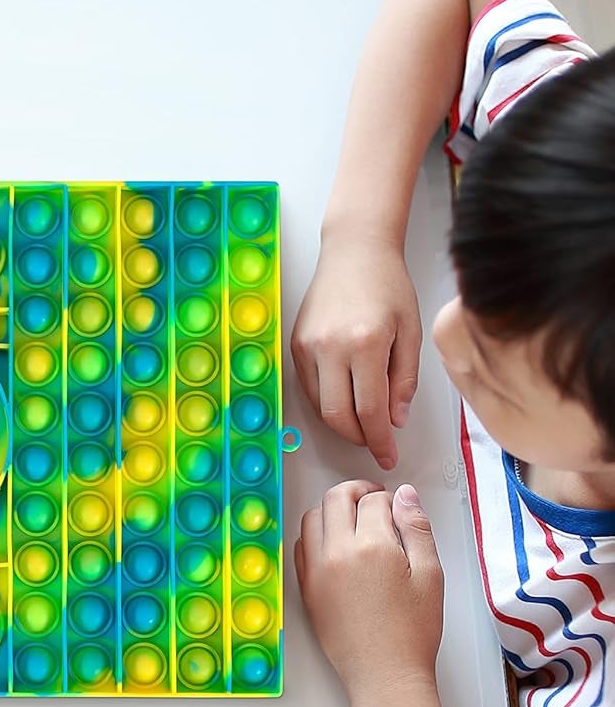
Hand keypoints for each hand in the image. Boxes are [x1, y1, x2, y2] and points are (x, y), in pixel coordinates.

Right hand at [290, 232, 421, 468]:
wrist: (354, 251)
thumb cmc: (388, 285)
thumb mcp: (411, 332)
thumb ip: (404, 380)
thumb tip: (395, 420)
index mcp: (366, 344)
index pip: (371, 410)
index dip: (380, 440)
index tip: (388, 455)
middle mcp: (331, 348)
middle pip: (339, 416)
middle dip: (359, 437)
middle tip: (376, 442)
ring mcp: (308, 348)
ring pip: (320, 407)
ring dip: (343, 422)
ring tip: (364, 421)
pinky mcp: (295, 346)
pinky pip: (309, 389)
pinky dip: (328, 402)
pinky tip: (345, 399)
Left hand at [294, 481, 442, 700]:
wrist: (384, 673)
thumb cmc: (411, 631)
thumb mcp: (430, 574)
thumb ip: (417, 528)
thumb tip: (405, 496)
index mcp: (372, 546)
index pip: (374, 500)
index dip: (389, 498)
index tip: (398, 507)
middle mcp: (337, 553)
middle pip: (336, 498)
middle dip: (356, 491)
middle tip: (374, 500)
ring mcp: (315, 570)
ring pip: (312, 518)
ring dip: (332, 509)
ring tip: (355, 520)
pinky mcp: (306, 587)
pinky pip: (301, 546)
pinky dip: (316, 534)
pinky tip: (337, 543)